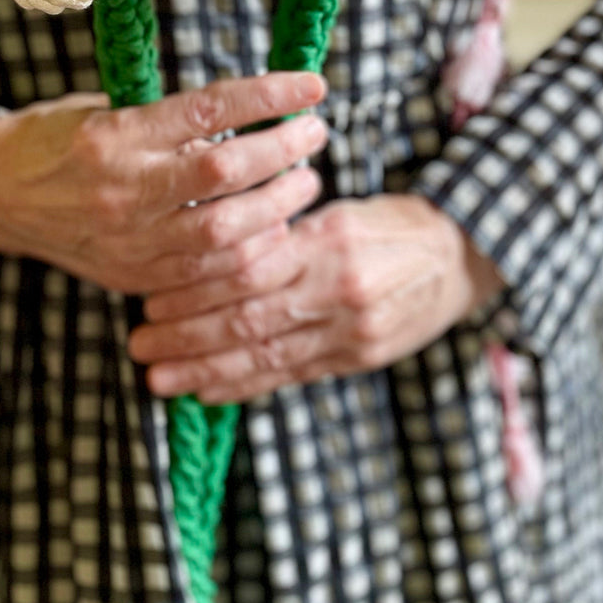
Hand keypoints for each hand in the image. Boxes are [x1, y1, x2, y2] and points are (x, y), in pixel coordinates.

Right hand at [0, 71, 328, 292]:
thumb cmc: (52, 138)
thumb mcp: (104, 108)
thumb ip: (168, 120)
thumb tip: (246, 116)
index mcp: (115, 134)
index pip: (209, 110)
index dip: (269, 97)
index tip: (313, 86)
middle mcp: (122, 189)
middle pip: (226, 174)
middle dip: (284, 153)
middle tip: (316, 135)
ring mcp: (127, 241)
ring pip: (226, 234)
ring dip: (279, 208)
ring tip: (307, 184)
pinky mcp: (131, 277)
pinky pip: (207, 275)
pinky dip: (251, 254)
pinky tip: (277, 233)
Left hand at [127, 194, 505, 402]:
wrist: (464, 257)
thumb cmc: (393, 223)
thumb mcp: (343, 209)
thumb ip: (288, 230)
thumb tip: (219, 243)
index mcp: (331, 242)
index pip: (250, 270)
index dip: (197, 290)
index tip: (152, 298)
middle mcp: (341, 292)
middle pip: (249, 319)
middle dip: (187, 337)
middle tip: (138, 344)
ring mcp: (352, 333)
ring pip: (266, 356)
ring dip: (205, 371)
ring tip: (158, 378)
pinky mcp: (359, 358)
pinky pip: (292, 376)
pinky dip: (246, 386)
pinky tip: (207, 392)